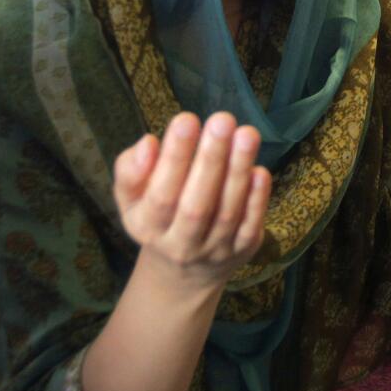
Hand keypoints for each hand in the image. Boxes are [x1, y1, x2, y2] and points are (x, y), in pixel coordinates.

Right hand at [114, 112, 271, 292]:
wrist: (182, 271)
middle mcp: (180, 244)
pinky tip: (259, 171)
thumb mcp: (130, 197)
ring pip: (227, 213)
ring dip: (238, 172)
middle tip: (222, 120)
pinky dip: (257, 199)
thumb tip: (149, 144)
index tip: (186, 119)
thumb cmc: (155, 215)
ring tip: (246, 134)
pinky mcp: (242, 250)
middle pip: (196, 205)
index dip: (174, 158)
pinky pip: (250, 227)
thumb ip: (131, 169)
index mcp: (147, 227)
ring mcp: (213, 250)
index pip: (160, 193)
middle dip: (210, 160)